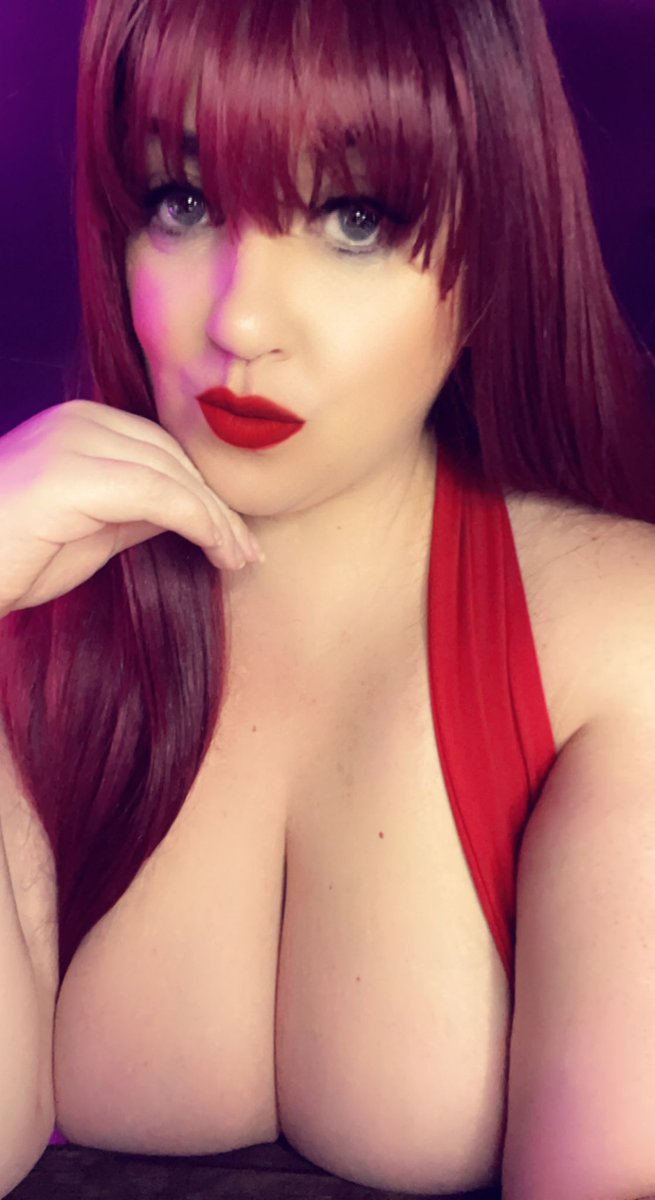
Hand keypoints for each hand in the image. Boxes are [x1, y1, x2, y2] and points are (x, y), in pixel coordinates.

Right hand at [0, 399, 261, 617]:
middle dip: (217, 507)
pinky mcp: (72, 475)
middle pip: (175, 459)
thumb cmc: (11, 557)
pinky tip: (219, 549)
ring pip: (173, 476)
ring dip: (217, 520)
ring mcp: (73, 442)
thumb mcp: (91, 533)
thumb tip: (192, 514)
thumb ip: (138, 513)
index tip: (236, 536)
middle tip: (248, 552)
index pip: (163, 452)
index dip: (205, 494)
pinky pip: (158, 495)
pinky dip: (199, 523)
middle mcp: (79, 423)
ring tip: (240, 558)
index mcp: (80, 426)